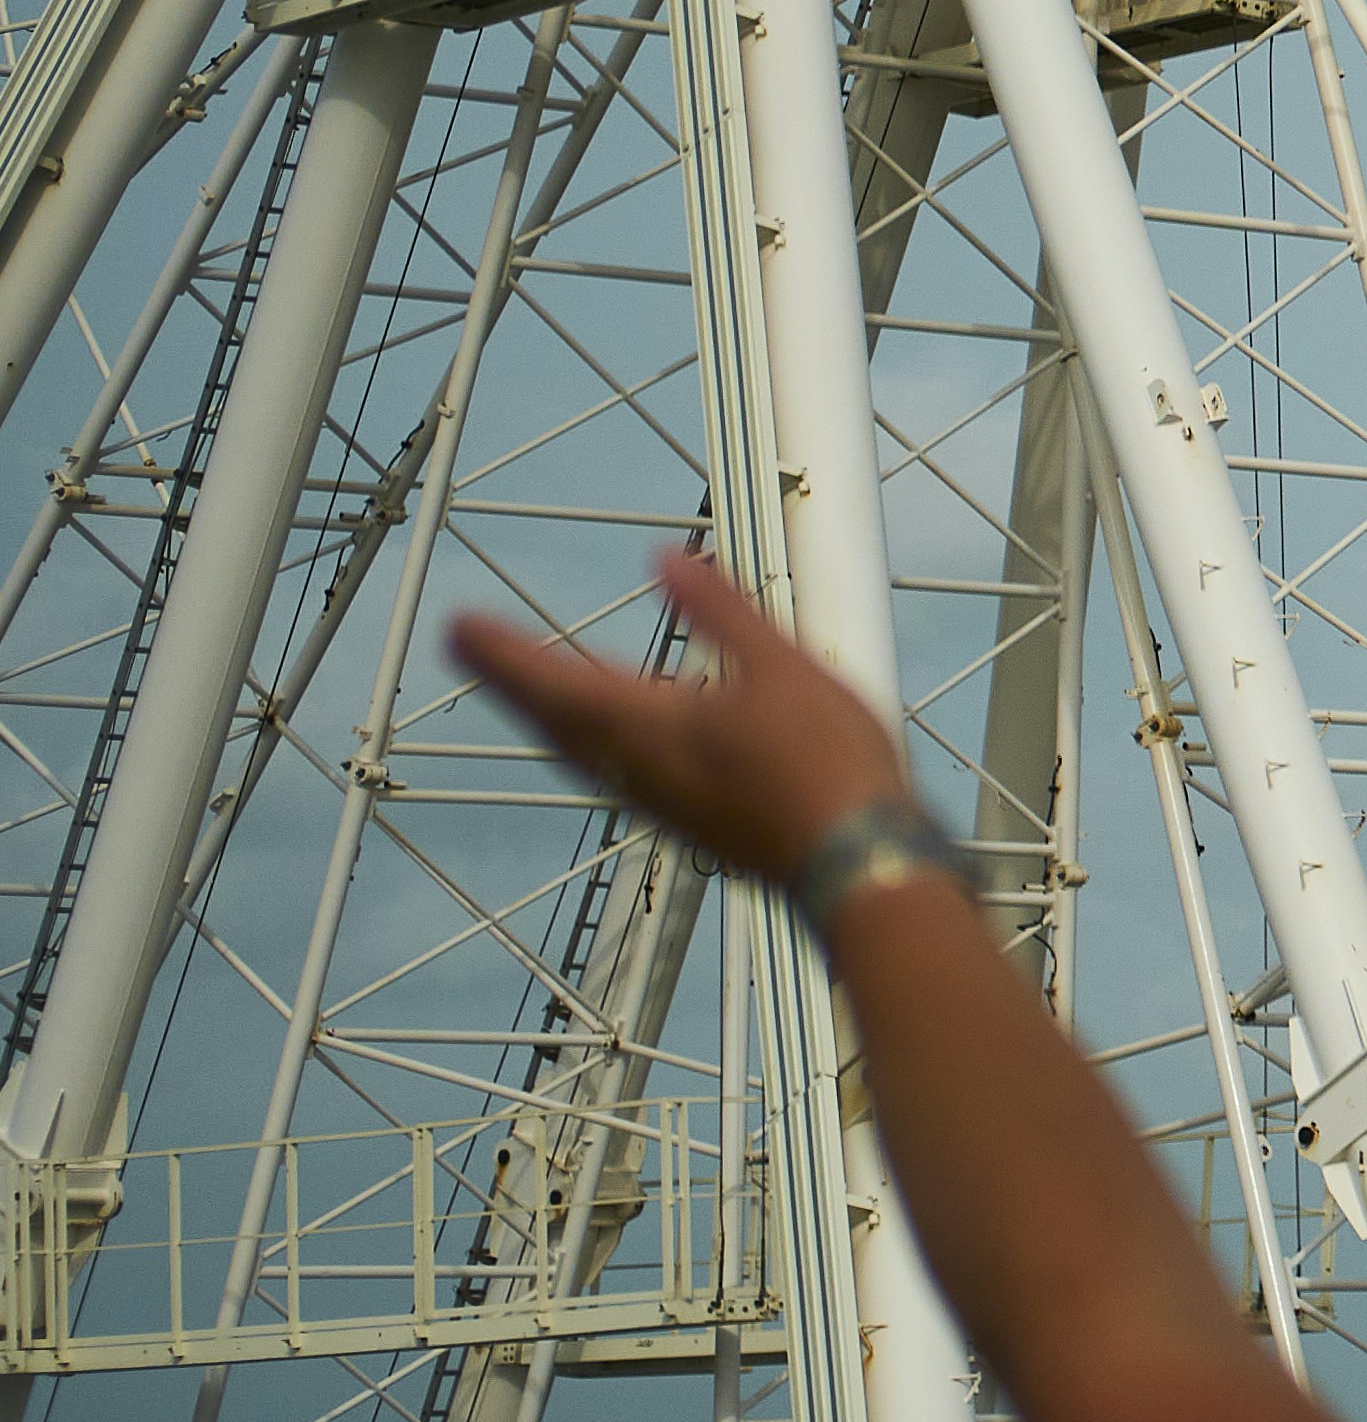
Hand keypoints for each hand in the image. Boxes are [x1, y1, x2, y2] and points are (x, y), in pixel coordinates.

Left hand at [451, 546, 913, 884]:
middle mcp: (637, 769)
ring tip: (535, 689)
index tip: (457, 627)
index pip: (551, 682)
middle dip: (509, 682)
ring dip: (547, 714)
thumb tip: (668, 563)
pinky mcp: (687, 821)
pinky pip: (611, 775)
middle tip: (471, 649)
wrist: (854, 858)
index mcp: (648, 726)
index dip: (501, 652)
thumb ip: (720, 611)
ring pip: (578, 753)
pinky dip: (590, 742)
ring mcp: (659, 802)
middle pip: (552, 721)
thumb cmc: (823, 765)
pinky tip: (617, 739)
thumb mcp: (782, 664)